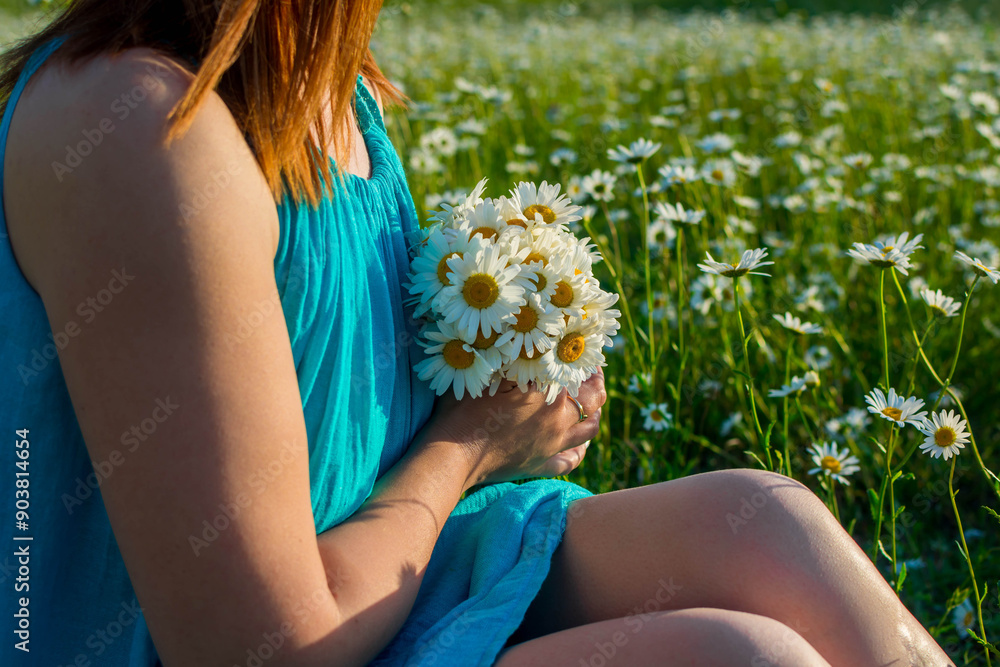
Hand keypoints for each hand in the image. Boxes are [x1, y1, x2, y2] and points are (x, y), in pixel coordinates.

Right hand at [414, 368, 606, 486]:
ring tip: (595, 408)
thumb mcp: (488, 374)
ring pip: (588, 432)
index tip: (586, 354)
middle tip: (595, 376)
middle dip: (596, 386)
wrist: (454, 454)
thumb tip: (526, 342)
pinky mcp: (541, 465)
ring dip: (595, 416)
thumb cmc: (466, 410)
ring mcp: (551, 446)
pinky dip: (579, 451)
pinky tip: (579, 446)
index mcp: (548, 395)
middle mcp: (557, 421)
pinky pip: (570, 461)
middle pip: (591, 402)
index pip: (578, 375)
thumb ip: (512, 359)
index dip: (585, 363)